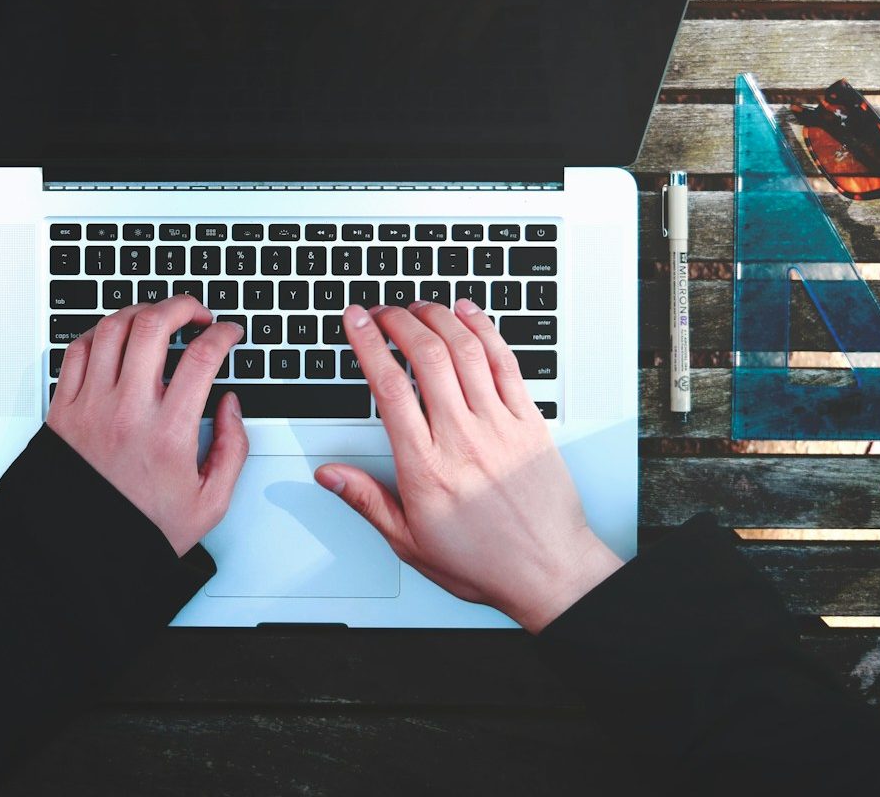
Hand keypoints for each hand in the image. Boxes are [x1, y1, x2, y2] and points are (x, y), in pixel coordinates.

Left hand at [47, 294, 247, 556]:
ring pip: (113, 328)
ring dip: (141, 312)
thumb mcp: (210, 502)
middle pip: (153, 325)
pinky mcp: (64, 409)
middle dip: (183, 306)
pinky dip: (100, 332)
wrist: (82, 553)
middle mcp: (127, 410)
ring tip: (158, 319)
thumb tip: (232, 406)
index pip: (202, 357)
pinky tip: (116, 337)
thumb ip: (233, 449)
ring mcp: (91, 405)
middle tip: (197, 313)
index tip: (230, 333)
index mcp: (169, 432)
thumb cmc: (141, 529)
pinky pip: (78, 349)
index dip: (224, 334)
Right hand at [315, 300, 622, 631]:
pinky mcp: (529, 421)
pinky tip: (468, 314)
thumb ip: (366, 501)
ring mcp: (499, 426)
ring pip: (466, 350)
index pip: (389, 388)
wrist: (549, 571)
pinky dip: (484, 330)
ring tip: (418, 307)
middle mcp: (462, 438)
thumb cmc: (484, 561)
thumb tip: (330, 475)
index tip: (355, 322)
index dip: (367, 344)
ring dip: (438, 318)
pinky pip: (505, 362)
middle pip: (426, 357)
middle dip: (398, 321)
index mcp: (426, 467)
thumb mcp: (410, 542)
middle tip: (381, 311)